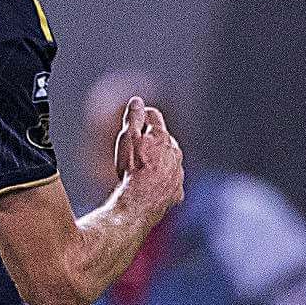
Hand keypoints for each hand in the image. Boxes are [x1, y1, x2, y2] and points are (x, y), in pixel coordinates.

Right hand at [110, 97, 183, 219]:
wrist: (139, 203)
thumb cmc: (131, 169)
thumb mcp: (127, 138)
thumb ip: (133, 118)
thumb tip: (137, 100)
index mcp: (162, 136)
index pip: (154, 117)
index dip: (142, 115)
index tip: (135, 119)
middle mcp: (175, 152)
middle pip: (165, 139)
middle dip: (153, 140)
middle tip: (137, 145)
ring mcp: (178, 174)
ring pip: (170, 162)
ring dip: (160, 162)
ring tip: (143, 169)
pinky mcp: (177, 193)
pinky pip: (171, 183)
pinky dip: (163, 183)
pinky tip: (151, 188)